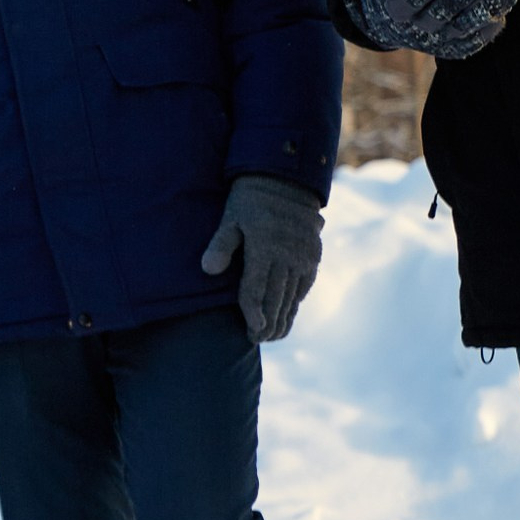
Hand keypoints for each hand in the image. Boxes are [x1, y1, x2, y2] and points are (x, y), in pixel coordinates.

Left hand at [200, 174, 323, 341]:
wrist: (286, 180)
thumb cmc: (249, 200)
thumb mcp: (230, 219)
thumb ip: (220, 245)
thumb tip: (207, 270)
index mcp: (265, 251)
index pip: (256, 292)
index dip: (252, 315)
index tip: (249, 332)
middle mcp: (288, 258)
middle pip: (276, 300)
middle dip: (268, 324)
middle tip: (257, 339)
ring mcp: (304, 258)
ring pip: (292, 297)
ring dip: (283, 317)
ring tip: (272, 334)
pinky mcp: (313, 256)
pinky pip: (304, 286)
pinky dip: (295, 301)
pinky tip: (288, 311)